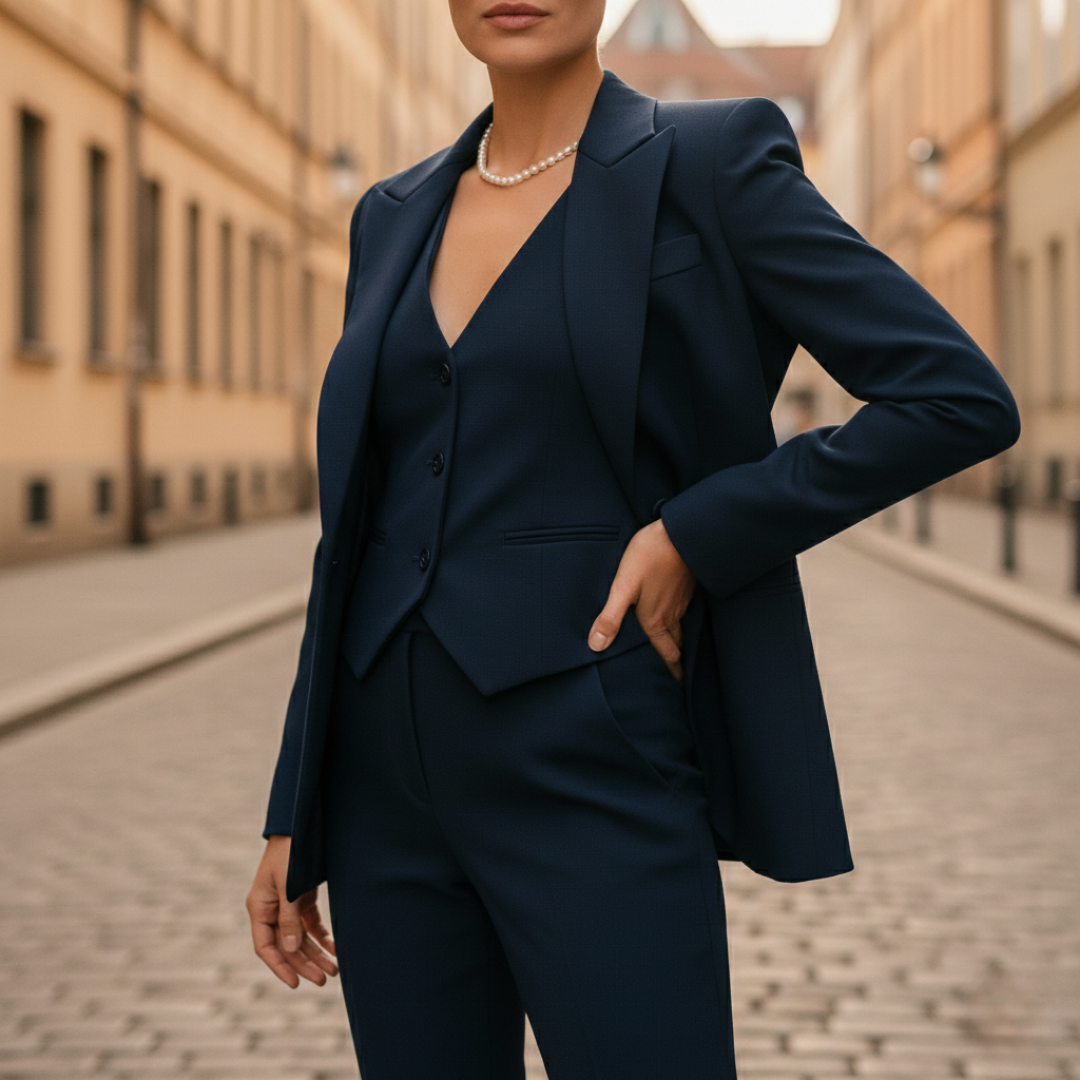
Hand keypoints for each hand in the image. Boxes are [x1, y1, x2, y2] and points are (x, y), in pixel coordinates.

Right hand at [246, 835, 337, 988]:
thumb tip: (290, 949)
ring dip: (316, 953)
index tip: (295, 984)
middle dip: (305, 963)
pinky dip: (322, 936)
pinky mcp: (301, 896)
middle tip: (325, 979)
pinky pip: (310, 923)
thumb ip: (289, 917)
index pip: (266, 946)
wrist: (300, 824)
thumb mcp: (288, 885)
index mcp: (259, 907)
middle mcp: (271, 909)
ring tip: (334, 969)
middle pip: (287, 945)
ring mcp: (286, 903)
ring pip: (300, 937)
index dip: (280, 967)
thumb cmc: (291, 852)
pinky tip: (335, 948)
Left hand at [588, 518, 695, 681]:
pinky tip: (673, 612)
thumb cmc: (650, 556)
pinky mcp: (686, 585)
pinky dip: (680, 618)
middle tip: (675, 674)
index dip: (671, 671)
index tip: (675, 685)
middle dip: (675, 660)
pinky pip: (684, 609)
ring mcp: (682, 599)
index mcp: (656, 620)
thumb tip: (596, 646)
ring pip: (681, 626)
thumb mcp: (623, 586)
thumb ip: (610, 617)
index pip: (666, 654)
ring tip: (672, 648)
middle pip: (676, 644)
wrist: (682, 532)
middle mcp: (672, 614)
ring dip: (677, 640)